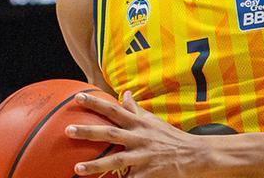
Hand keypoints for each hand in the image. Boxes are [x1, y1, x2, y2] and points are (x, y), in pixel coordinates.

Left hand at [67, 91, 206, 177]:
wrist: (195, 155)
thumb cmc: (171, 137)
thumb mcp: (153, 120)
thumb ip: (136, 109)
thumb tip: (123, 94)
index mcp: (139, 124)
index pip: (114, 110)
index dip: (96, 104)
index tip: (77, 98)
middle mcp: (139, 138)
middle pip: (110, 133)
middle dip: (88, 132)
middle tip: (68, 130)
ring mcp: (143, 156)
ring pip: (116, 160)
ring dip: (95, 165)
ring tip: (77, 169)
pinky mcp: (147, 173)